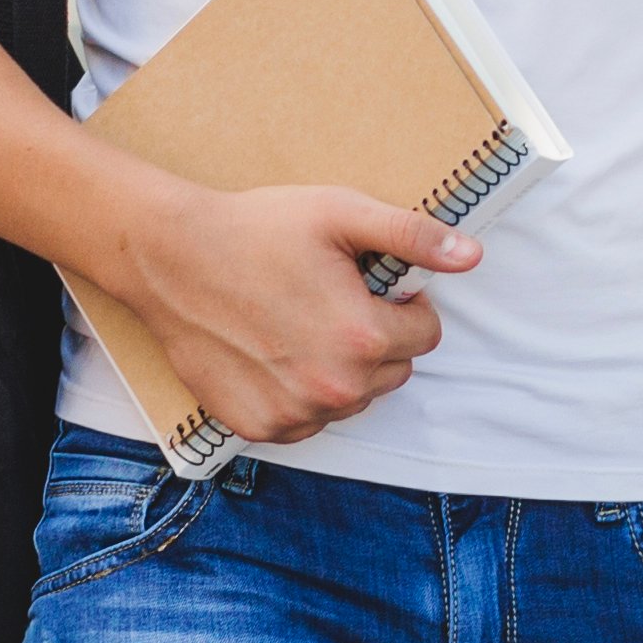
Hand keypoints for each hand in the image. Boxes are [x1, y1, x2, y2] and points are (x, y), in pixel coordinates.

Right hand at [103, 184, 472, 443]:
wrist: (170, 258)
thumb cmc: (256, 229)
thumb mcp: (340, 215)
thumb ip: (412, 237)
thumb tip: (471, 256)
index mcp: (362, 338)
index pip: (426, 336)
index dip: (405, 306)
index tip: (371, 286)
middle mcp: (334, 388)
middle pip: (393, 371)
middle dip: (376, 339)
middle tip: (332, 300)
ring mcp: (295, 414)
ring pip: (353, 399)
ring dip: (342, 370)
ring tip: (301, 323)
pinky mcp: (260, 427)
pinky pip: (309, 420)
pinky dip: (303, 394)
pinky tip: (276, 353)